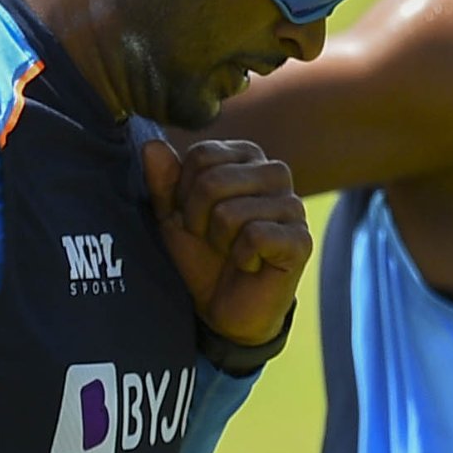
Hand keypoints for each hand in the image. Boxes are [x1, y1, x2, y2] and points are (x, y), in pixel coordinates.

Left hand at [143, 135, 312, 348]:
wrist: (223, 307)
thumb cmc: (201, 254)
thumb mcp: (172, 216)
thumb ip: (163, 181)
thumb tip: (152, 145)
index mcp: (246, 157)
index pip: (202, 154)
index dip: (183, 192)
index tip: (192, 216)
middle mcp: (275, 173)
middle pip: (212, 180)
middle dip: (196, 218)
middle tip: (209, 238)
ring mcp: (293, 205)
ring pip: (230, 211)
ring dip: (218, 240)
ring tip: (230, 250)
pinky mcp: (301, 239)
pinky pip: (254, 237)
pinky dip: (240, 257)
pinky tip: (249, 264)